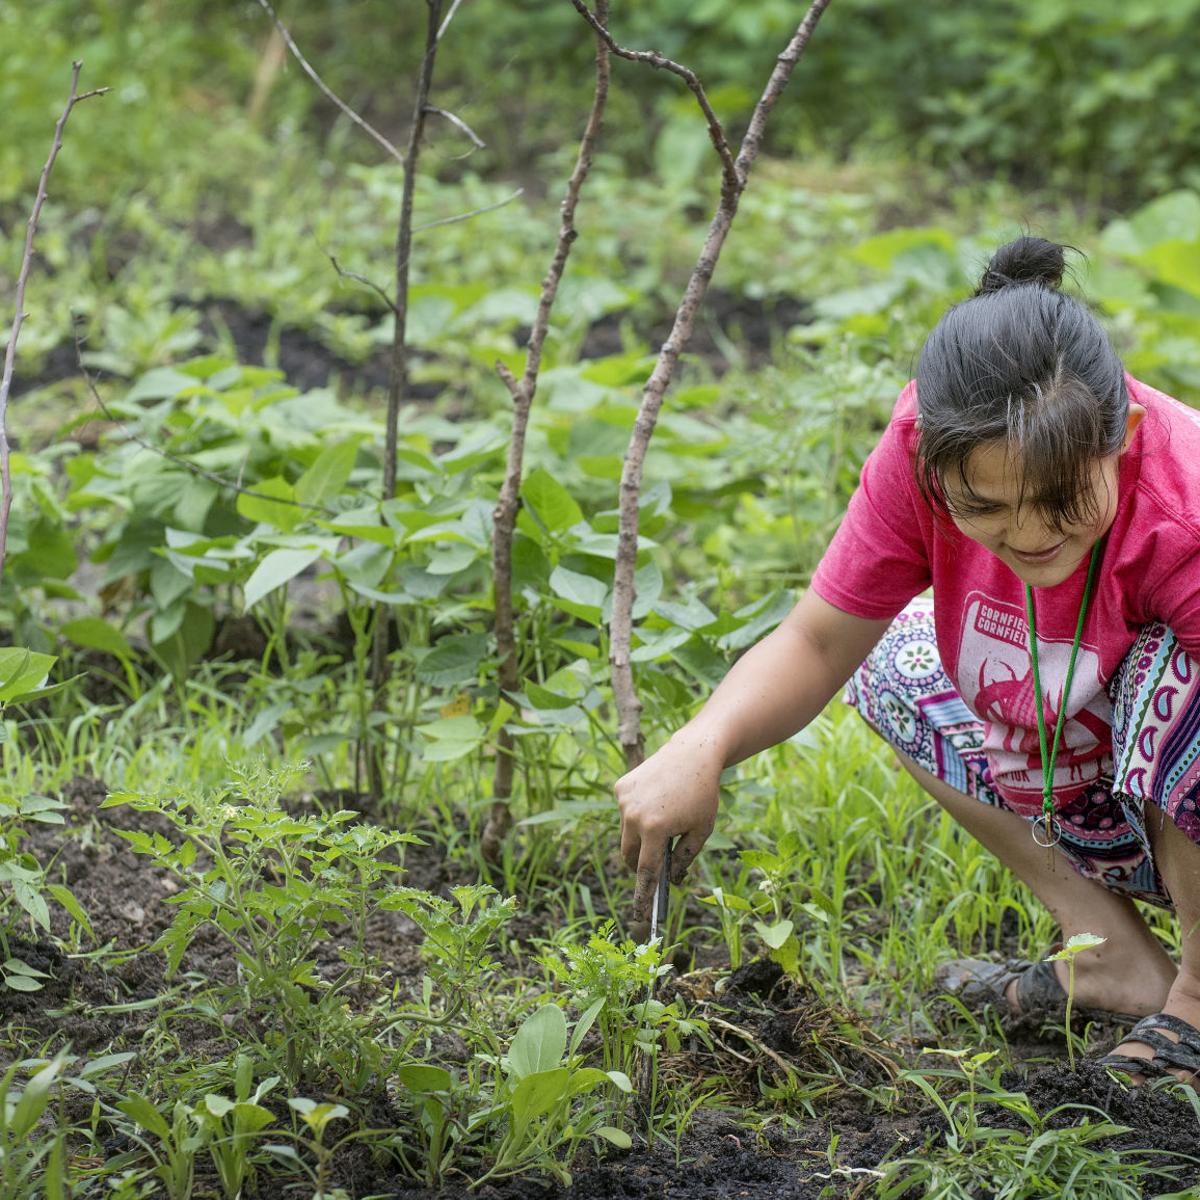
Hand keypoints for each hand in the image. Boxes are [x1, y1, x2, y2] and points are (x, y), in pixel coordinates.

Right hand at [615, 732, 722, 924]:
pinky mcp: (620, 787)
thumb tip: (669, 877)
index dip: (642, 894)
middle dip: (639, 865)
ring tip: (662, 823)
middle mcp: (634, 815)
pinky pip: (625, 812)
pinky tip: (656, 802)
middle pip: (629, 855)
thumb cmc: (702, 794)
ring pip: (626, 834)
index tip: (639, 913)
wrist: (693, 753)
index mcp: (655, 829)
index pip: (645, 871)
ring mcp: (624, 800)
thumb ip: (684, 857)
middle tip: (655, 864)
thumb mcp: (701, 830)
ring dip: (639, 838)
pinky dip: (636, 816)